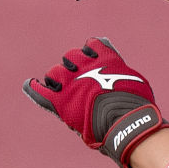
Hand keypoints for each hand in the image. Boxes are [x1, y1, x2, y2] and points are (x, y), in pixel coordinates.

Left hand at [24, 38, 168, 167]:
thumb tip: (116, 62)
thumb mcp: (136, 81)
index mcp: (104, 59)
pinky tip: (31, 85)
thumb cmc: (137, 105)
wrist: (126, 122)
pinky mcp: (59, 101)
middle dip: (74, 66)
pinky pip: (39, 90)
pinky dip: (34, 87)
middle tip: (79, 79)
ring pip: (55, 72)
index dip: (92, 51)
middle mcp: (84, 66)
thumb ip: (122, 70)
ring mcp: (70, 83)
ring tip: (61, 86)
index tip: (93, 57)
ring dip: (57, 77)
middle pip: (71, 57)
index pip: (93, 45)